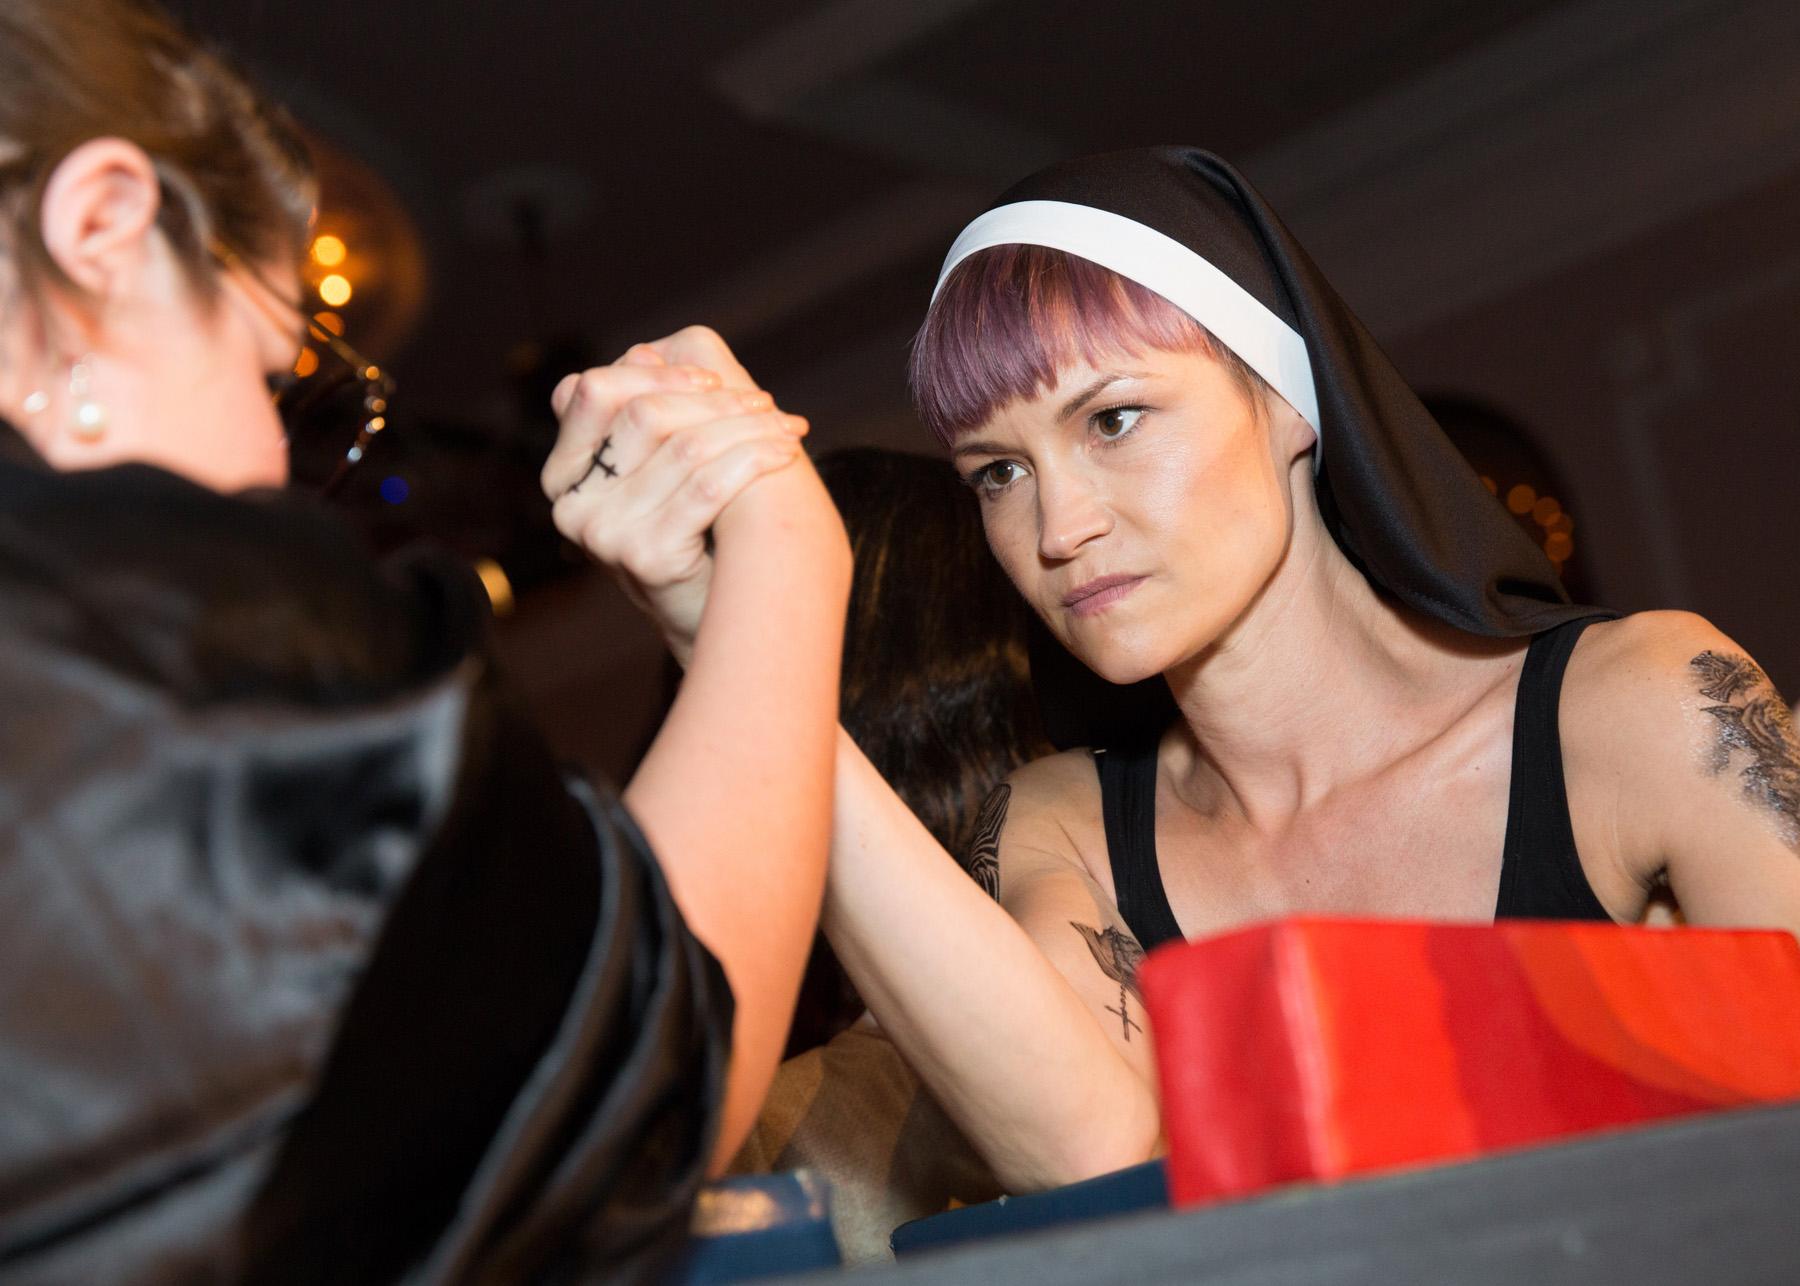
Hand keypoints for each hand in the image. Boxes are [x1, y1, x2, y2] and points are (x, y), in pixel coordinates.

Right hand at [543, 333, 808, 661]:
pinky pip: (708, 487)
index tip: (715, 379)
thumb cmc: (699, 528)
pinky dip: (755, 459)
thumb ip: (652, 404)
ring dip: (749, 428)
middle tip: (767, 404)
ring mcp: (603, 535)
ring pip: (686, 446)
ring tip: (787, 428)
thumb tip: (646, 350)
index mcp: (564, 471)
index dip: (656, 374)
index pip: (593, 391)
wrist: (719, 616)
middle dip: (715, 401)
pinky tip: (785, 452)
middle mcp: (571, 504)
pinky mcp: (644, 558)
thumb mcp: (665, 462)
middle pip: (644, 414)